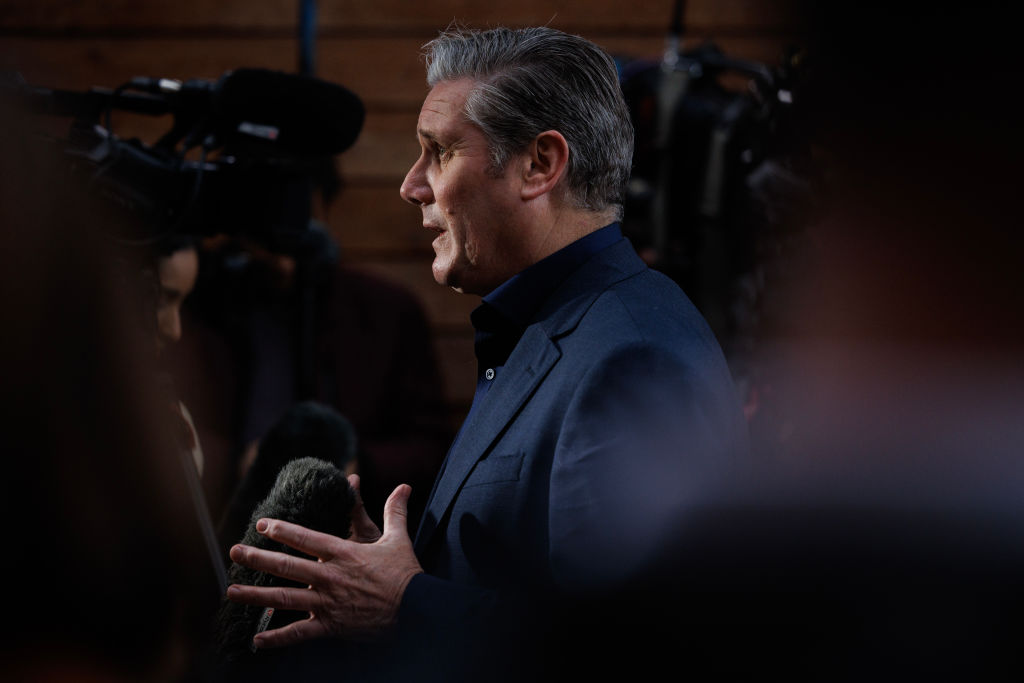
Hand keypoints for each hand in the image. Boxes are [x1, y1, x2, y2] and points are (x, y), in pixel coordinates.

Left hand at [226, 484, 422, 647]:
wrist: (415, 611)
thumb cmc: (406, 574)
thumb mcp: (398, 539)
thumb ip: (395, 512)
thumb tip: (404, 486)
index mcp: (343, 553)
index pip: (305, 538)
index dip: (282, 530)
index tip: (262, 525)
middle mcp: (329, 577)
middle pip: (286, 565)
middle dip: (258, 558)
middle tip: (234, 553)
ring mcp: (327, 603)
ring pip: (285, 598)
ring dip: (256, 595)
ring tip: (232, 592)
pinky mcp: (330, 626)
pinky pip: (299, 633)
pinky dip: (277, 639)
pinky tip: (256, 640)